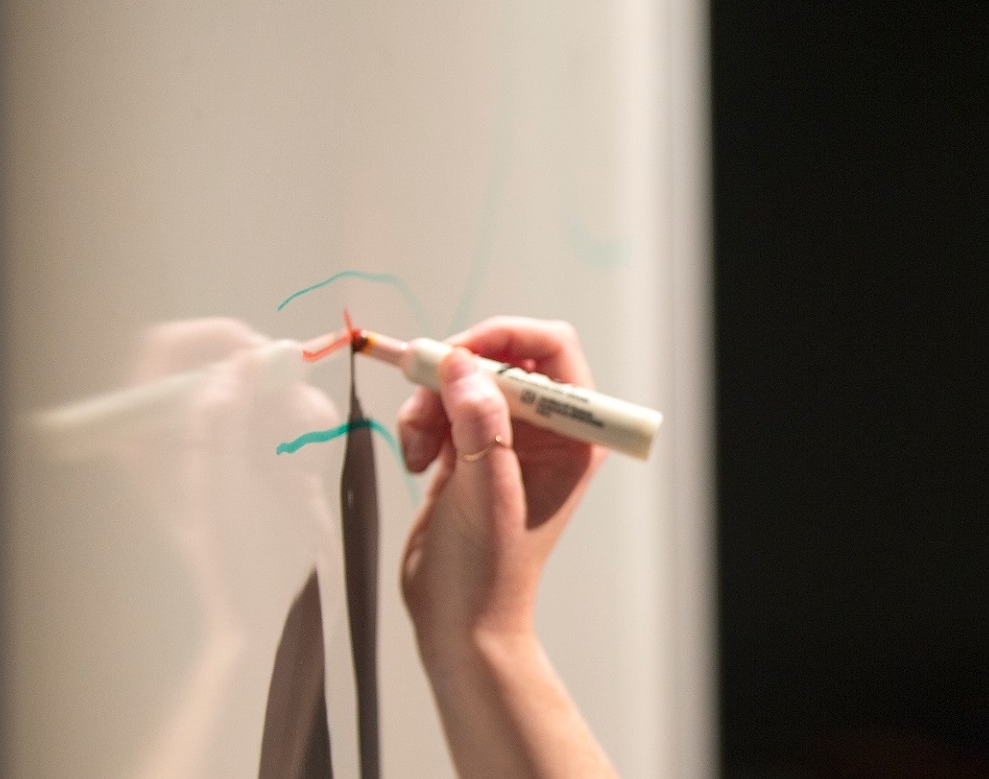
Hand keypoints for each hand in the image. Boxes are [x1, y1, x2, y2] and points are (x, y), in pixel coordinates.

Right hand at [396, 317, 606, 642]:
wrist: (458, 620)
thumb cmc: (489, 570)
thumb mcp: (486, 491)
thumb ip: (479, 423)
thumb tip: (462, 362)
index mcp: (573, 436)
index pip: (552, 350)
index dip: (506, 337)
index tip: (457, 352)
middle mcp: (545, 431)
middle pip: (499, 358)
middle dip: (454, 376)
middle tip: (422, 398)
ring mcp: (505, 440)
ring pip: (462, 382)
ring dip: (429, 405)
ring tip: (418, 451)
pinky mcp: (468, 452)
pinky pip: (440, 409)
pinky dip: (420, 423)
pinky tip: (415, 461)